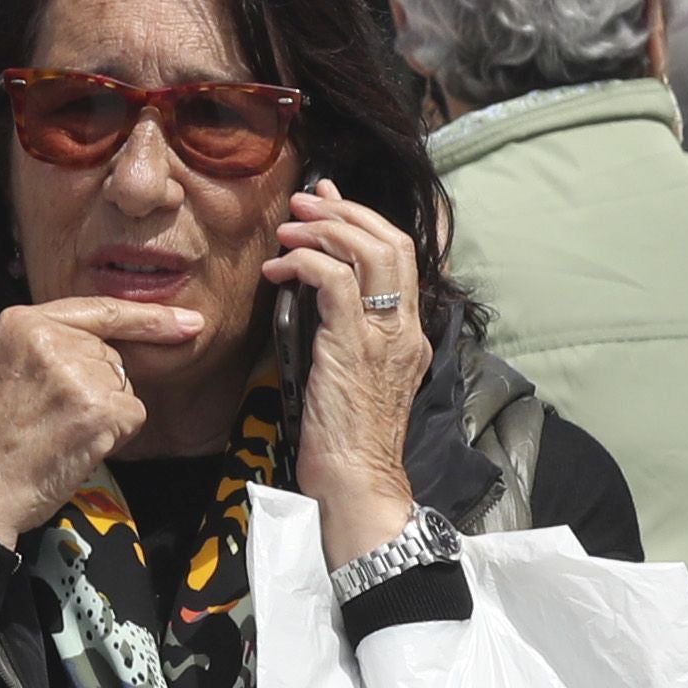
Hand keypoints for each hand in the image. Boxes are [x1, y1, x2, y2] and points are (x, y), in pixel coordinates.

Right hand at [0, 296, 207, 546]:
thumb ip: (40, 348)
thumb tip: (91, 345)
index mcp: (21, 322)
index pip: (99, 311)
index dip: (148, 317)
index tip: (187, 320)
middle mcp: (50, 338)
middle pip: (111, 357)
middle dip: (97, 390)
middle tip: (52, 421)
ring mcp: (76, 372)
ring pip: (123, 387)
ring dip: (103, 416)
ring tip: (57, 435)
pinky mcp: (98, 409)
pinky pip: (133, 416)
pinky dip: (114, 437)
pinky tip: (75, 448)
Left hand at [269, 179, 430, 556]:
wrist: (357, 483)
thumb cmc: (347, 442)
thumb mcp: (355, 377)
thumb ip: (347, 336)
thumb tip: (316, 297)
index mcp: (408, 335)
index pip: (400, 258)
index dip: (365, 221)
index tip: (330, 204)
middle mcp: (403, 329)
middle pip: (391, 243)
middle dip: (345, 213)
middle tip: (305, 204)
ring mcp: (382, 337)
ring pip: (368, 253)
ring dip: (323, 230)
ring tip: (288, 229)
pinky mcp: (352, 346)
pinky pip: (334, 282)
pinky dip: (304, 264)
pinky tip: (278, 270)